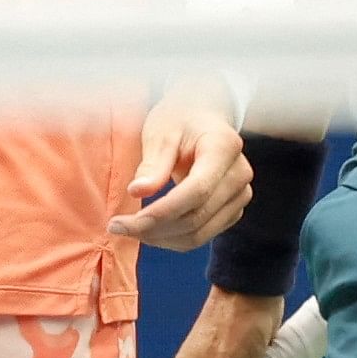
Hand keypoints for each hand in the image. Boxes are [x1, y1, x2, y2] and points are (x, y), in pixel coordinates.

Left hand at [109, 75, 252, 248]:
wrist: (203, 118)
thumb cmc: (180, 120)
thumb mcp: (160, 132)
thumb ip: (153, 164)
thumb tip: (137, 192)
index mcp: (224, 146)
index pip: (196, 190)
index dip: (161, 211)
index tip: (124, 221)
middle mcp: (239, 174)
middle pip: (197, 216)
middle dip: (153, 228)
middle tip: (116, 227)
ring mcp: (240, 195)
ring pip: (199, 233)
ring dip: (160, 238)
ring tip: (129, 229)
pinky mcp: (233, 210)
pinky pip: (202, 235)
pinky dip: (173, 239)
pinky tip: (149, 229)